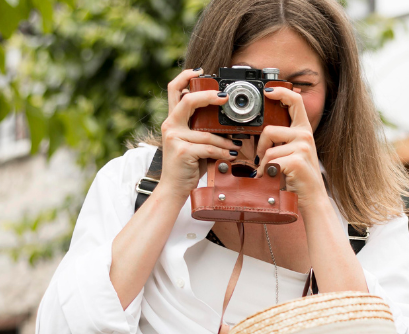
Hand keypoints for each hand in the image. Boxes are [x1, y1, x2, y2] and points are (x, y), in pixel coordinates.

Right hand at [157, 69, 241, 197]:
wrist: (174, 188)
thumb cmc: (187, 165)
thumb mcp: (192, 142)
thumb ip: (201, 128)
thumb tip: (225, 119)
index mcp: (173, 119)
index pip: (174, 89)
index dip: (185, 76)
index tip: (201, 71)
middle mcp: (170, 125)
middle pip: (187, 100)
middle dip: (208, 96)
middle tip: (224, 98)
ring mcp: (174, 138)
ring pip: (206, 132)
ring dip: (226, 139)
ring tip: (237, 145)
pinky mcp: (182, 151)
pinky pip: (209, 147)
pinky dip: (223, 152)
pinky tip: (231, 156)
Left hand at [255, 86, 326, 208]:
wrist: (312, 199)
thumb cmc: (299, 177)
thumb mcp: (293, 152)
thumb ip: (283, 139)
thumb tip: (262, 131)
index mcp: (304, 130)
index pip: (295, 101)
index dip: (281, 91)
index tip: (268, 91)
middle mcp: (305, 135)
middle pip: (270, 130)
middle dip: (261, 147)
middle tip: (262, 160)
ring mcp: (302, 147)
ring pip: (268, 151)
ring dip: (263, 165)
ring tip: (270, 173)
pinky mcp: (296, 160)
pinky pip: (270, 162)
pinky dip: (266, 173)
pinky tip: (273, 179)